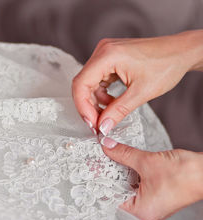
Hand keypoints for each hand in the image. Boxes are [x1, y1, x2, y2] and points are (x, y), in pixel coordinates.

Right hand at [72, 30, 202, 134]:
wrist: (182, 52)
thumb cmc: (167, 64)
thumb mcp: (141, 93)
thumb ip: (118, 111)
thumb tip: (103, 126)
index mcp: (108, 55)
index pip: (81, 84)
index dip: (82, 106)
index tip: (91, 123)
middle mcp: (103, 51)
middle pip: (83, 83)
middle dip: (88, 106)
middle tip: (97, 124)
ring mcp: (105, 53)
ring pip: (89, 83)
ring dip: (95, 101)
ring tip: (107, 115)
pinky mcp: (110, 58)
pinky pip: (98, 79)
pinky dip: (102, 94)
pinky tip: (112, 102)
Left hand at [100, 136, 202, 219]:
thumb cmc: (184, 175)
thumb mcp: (147, 162)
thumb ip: (123, 154)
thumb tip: (106, 146)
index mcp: (139, 213)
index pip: (108, 199)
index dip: (97, 183)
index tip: (88, 169)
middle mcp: (143, 213)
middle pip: (115, 193)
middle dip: (105, 176)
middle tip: (93, 161)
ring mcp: (149, 205)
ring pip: (124, 187)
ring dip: (116, 173)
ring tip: (103, 159)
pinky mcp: (154, 195)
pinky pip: (134, 185)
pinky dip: (127, 173)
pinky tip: (119, 161)